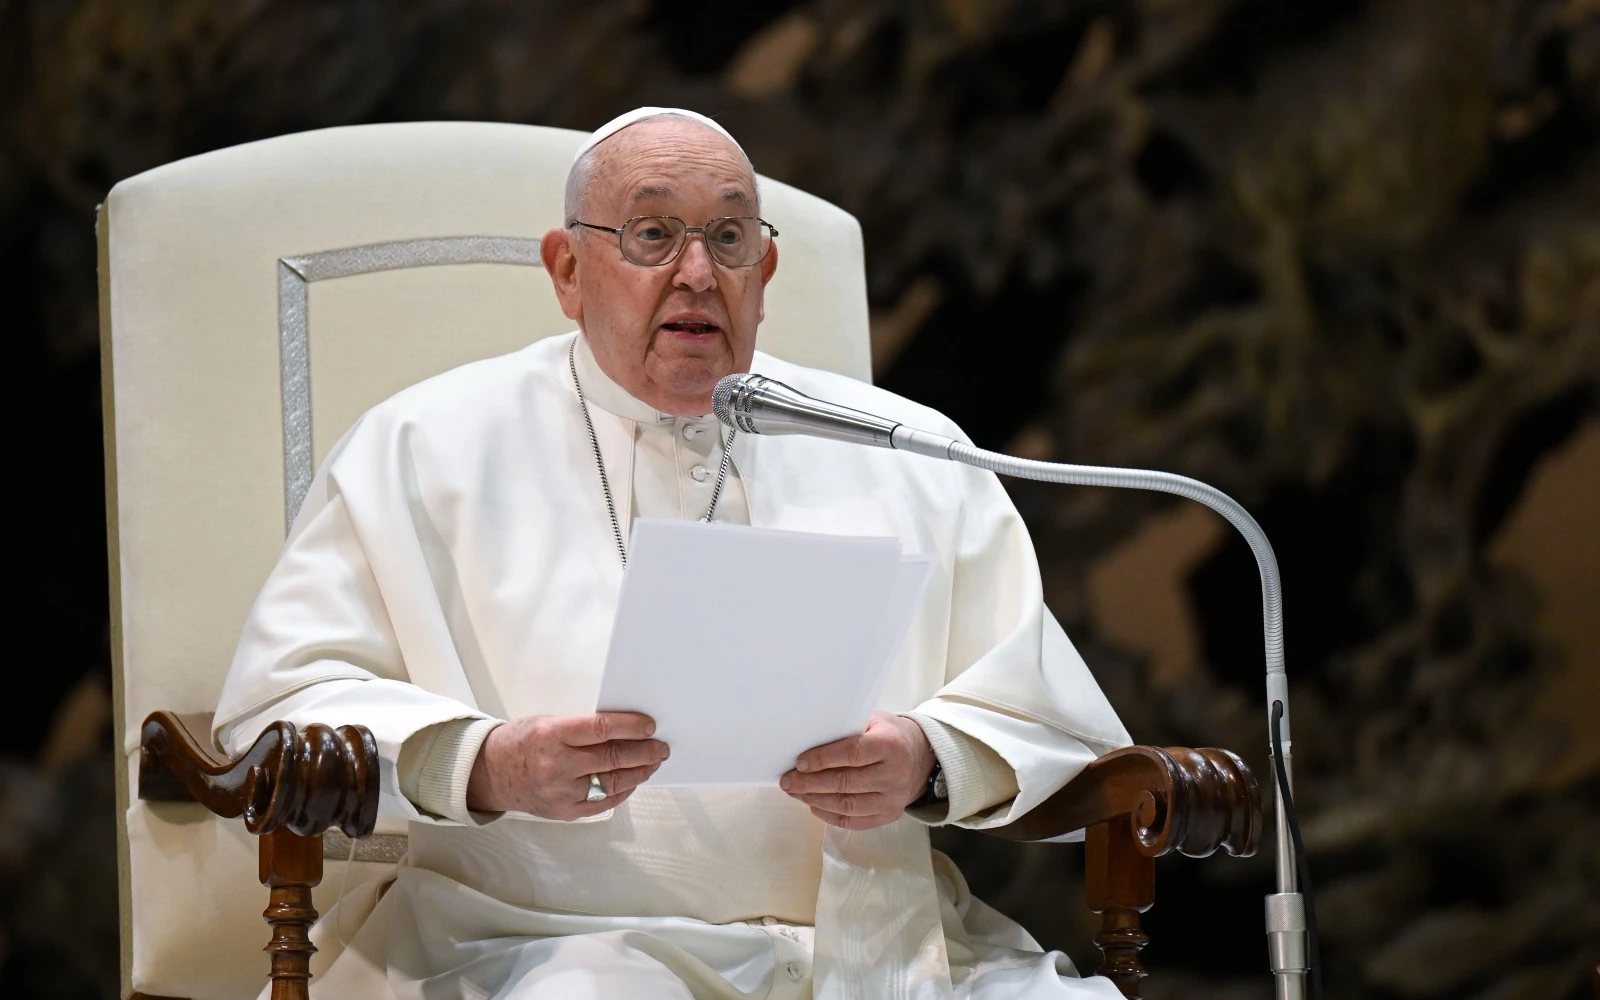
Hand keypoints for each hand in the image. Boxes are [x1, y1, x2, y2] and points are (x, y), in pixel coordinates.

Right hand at [466, 712, 668, 819]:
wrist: (490, 774)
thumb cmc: (521, 742)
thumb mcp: (547, 722)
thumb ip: (582, 728)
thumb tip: (623, 730)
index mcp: (552, 736)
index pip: (601, 729)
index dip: (631, 727)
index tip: (650, 726)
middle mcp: (557, 766)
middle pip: (613, 758)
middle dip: (644, 751)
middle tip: (661, 747)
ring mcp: (562, 792)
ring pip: (613, 782)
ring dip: (639, 772)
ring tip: (653, 762)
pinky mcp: (565, 811)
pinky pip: (604, 802)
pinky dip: (622, 791)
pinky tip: (633, 781)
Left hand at [779, 711, 935, 829]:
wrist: (920, 756)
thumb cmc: (888, 734)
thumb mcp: (873, 720)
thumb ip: (846, 728)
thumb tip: (806, 739)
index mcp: (890, 745)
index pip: (852, 754)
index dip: (823, 759)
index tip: (799, 762)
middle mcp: (895, 774)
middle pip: (845, 782)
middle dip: (810, 783)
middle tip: (788, 781)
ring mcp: (893, 798)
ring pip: (847, 804)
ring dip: (815, 800)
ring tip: (795, 792)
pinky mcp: (889, 815)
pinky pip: (853, 820)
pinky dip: (829, 814)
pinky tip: (813, 805)